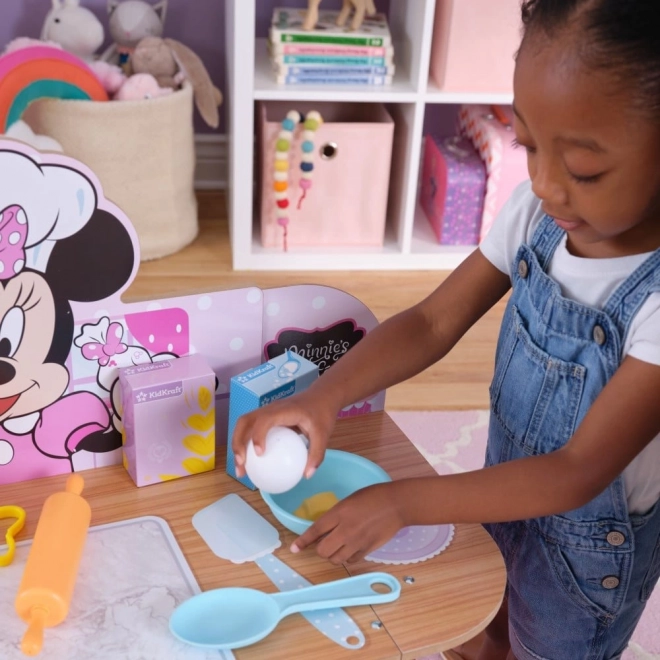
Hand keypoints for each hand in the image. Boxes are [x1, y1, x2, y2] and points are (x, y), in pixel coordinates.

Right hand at [231, 389, 338, 478]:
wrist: (322, 396)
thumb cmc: (322, 412)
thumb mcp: (324, 433)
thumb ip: (316, 454)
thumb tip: (307, 475)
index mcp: (285, 410)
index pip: (265, 419)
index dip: (258, 435)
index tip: (259, 454)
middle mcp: (271, 408)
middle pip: (245, 420)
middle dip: (238, 442)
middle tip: (241, 464)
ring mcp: (267, 411)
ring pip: (244, 424)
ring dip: (237, 444)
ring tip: (241, 468)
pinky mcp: (266, 417)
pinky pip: (251, 428)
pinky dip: (245, 444)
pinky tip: (251, 463)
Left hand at [290, 482, 404, 564]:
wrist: (397, 504)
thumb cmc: (373, 496)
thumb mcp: (350, 500)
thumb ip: (337, 514)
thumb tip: (326, 528)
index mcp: (339, 513)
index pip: (315, 530)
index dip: (303, 541)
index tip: (294, 549)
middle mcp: (345, 530)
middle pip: (323, 550)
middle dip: (320, 548)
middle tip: (324, 542)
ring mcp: (357, 542)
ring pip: (335, 559)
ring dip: (333, 555)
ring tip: (337, 546)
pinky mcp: (367, 550)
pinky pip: (350, 561)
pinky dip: (347, 558)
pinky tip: (350, 550)